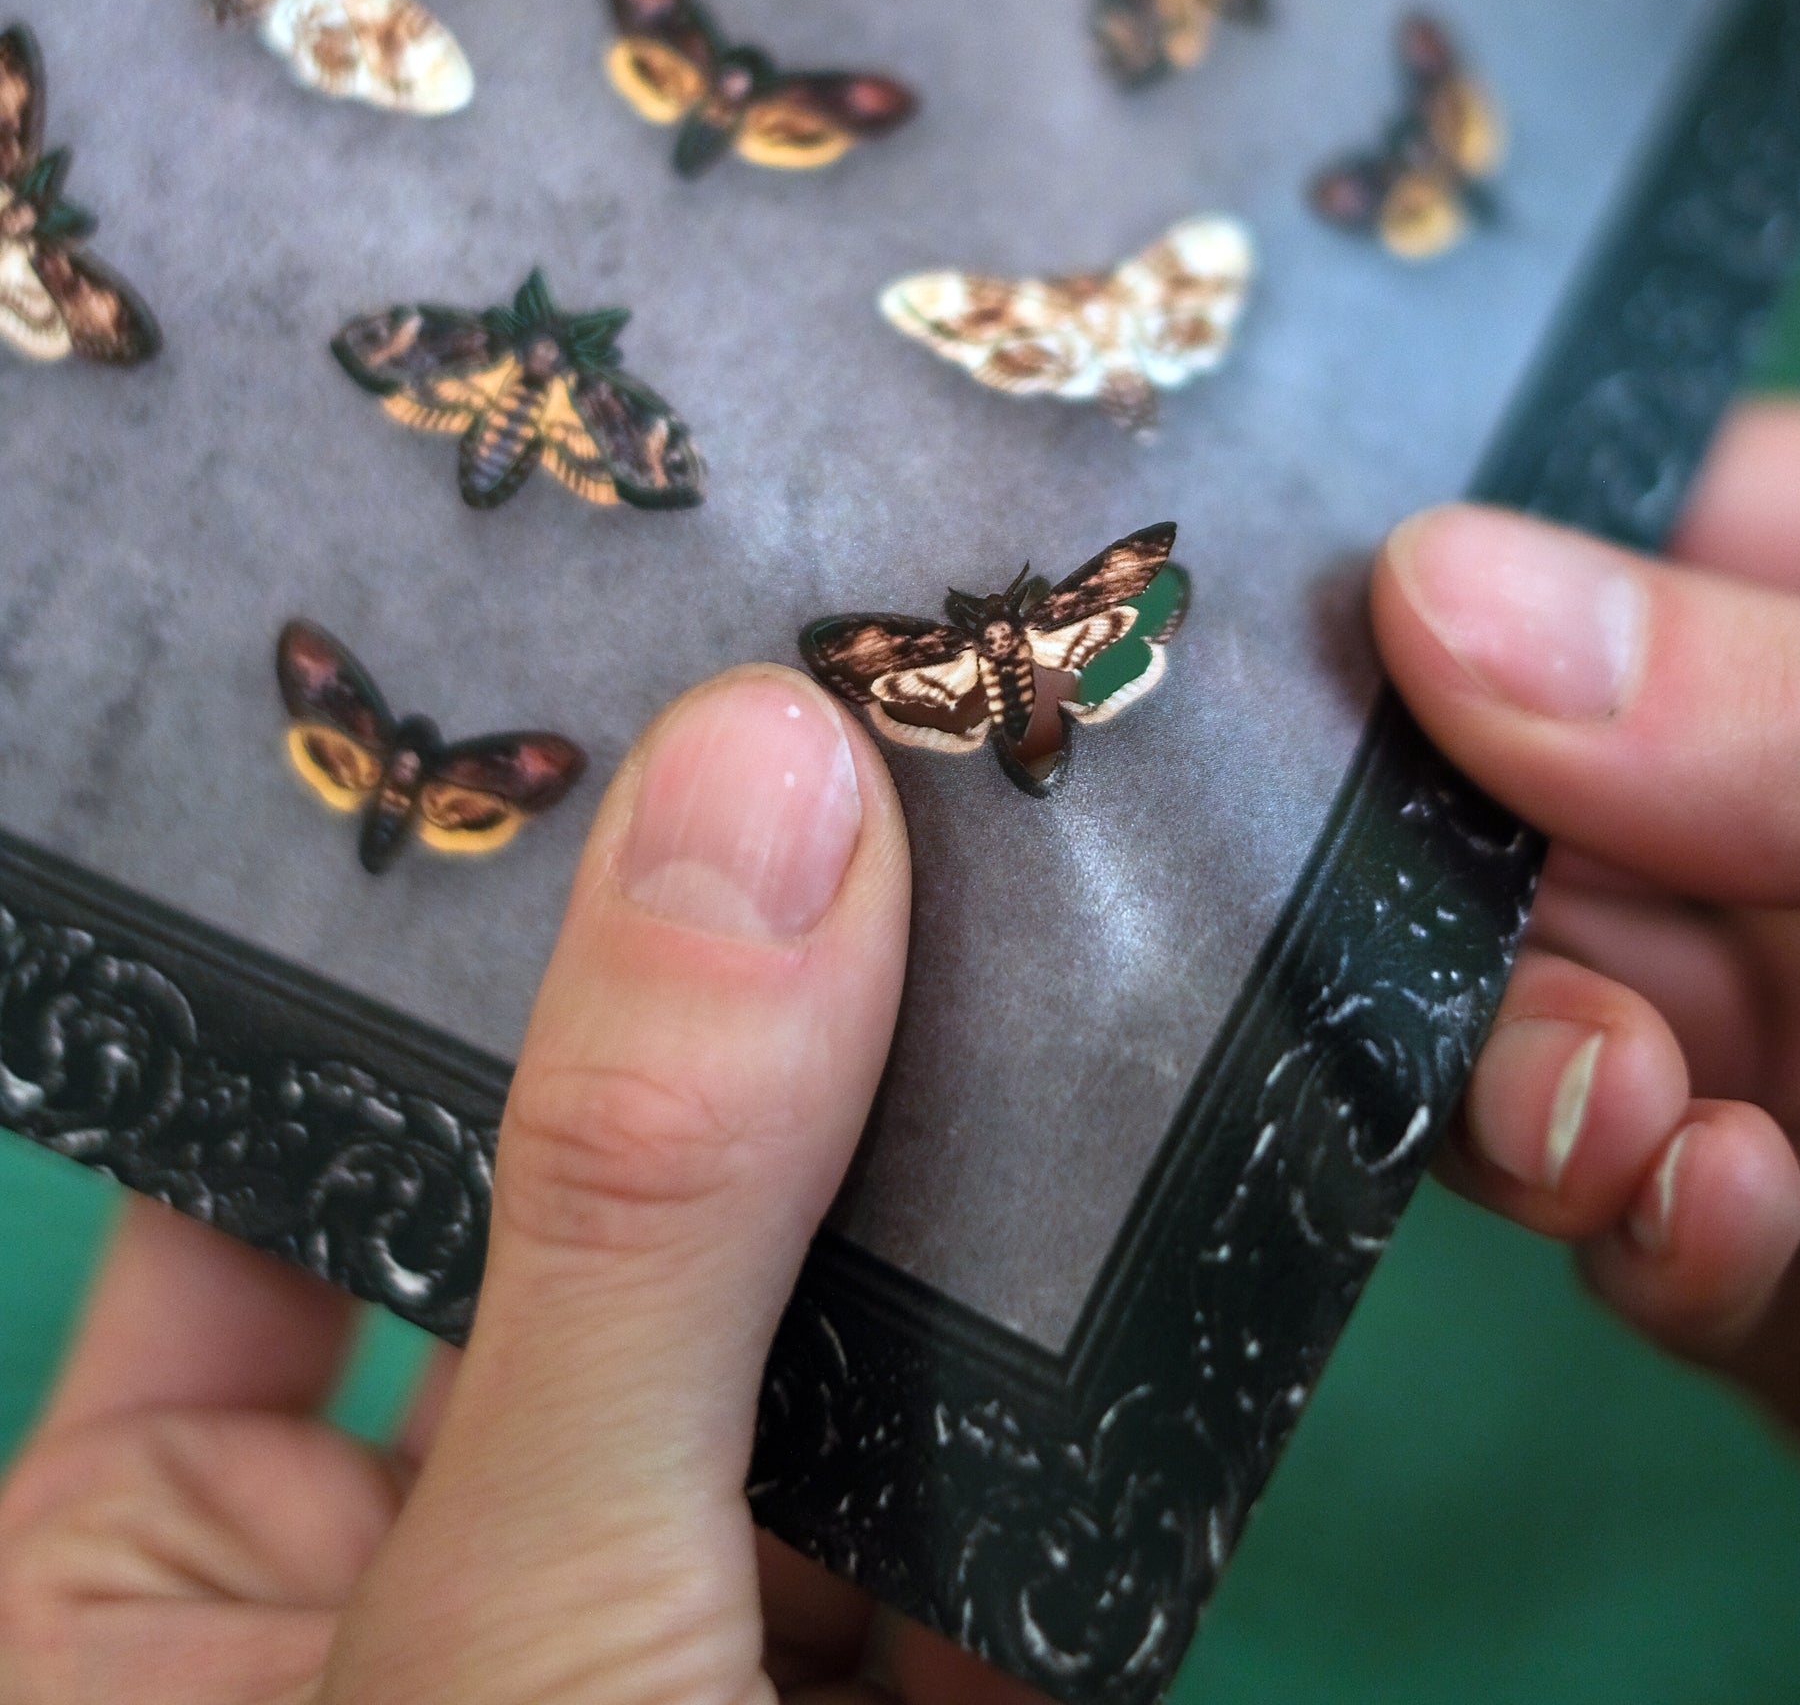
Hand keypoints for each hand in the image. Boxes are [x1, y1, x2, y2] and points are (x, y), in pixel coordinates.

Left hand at [0, 667, 1043, 1704]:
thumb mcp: (529, 1608)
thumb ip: (634, 1213)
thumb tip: (764, 781)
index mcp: (162, 1587)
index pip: (266, 1154)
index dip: (409, 924)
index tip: (566, 687)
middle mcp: (428, 1571)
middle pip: (589, 1204)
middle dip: (728, 993)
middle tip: (832, 707)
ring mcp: (686, 1618)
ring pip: (811, 1314)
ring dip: (929, 1132)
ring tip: (1004, 834)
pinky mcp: (907, 1671)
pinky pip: (987, 1448)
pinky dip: (1074, 1308)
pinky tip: (1144, 1080)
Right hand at [1373, 389, 1799, 1590]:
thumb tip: (1440, 598)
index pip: (1631, 544)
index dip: (1462, 596)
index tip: (1320, 661)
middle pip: (1546, 812)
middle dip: (1470, 873)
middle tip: (1413, 927)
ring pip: (1567, 1031)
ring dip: (1535, 1065)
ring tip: (1596, 1092)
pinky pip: (1672, 1236)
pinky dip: (1650, 1224)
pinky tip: (1711, 1202)